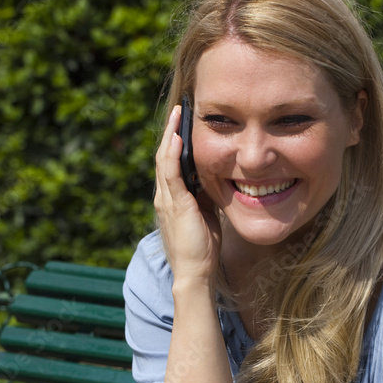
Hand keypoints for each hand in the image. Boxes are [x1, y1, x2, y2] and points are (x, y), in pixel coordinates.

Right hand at [154, 104, 221, 285]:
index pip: (171, 164)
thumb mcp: (207, 215)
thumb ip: (207, 197)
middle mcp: (164, 196)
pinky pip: (170, 172)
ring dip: (171, 134)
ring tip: (178, 113)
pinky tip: (178, 135)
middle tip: (180, 109)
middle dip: (172, 131)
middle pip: (164, 156)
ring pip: (164, 159)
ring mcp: (167, 199)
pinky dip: (173, 151)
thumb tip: (217, 180)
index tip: (185, 122)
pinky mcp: (175, 204)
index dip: (176, 142)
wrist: (196, 273)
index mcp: (172, 199)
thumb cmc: (203, 249)